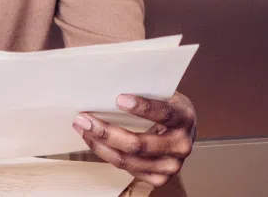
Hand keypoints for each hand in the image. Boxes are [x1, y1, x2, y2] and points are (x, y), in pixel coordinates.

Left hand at [73, 92, 196, 186]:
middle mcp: (182, 145)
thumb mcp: (165, 95)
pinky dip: (106, 155)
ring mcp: (171, 166)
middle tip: (84, 118)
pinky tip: (94, 142)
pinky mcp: (160, 179)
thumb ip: (146, 93)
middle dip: (106, 132)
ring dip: (100, 145)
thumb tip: (109, 88)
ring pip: (128, 160)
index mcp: (185, 118)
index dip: (142, 107)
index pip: (164, 113)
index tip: (119, 99)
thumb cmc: (169, 109)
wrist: (184, 132)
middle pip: (138, 144)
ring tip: (83, 129)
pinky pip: (126, 169)